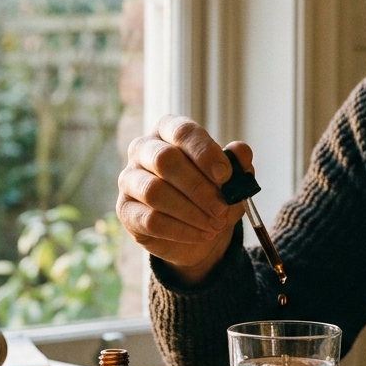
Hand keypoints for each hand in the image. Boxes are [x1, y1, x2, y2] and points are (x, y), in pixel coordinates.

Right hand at [116, 114, 251, 284]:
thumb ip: (238, 162)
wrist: (199, 231)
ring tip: (215, 224)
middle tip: (222, 207)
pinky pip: (150, 220)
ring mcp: (129, 179)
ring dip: (190, 211)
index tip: (225, 175)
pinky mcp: (125, 209)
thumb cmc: (212, 193)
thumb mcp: (233, 179)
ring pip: (154, 191)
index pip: (182, 131)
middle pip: (164, 160)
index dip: (204, 152)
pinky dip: (182, 230)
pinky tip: (202, 235)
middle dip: (198, 187)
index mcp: (168, 130)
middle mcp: (143, 149)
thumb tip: (240, 151)